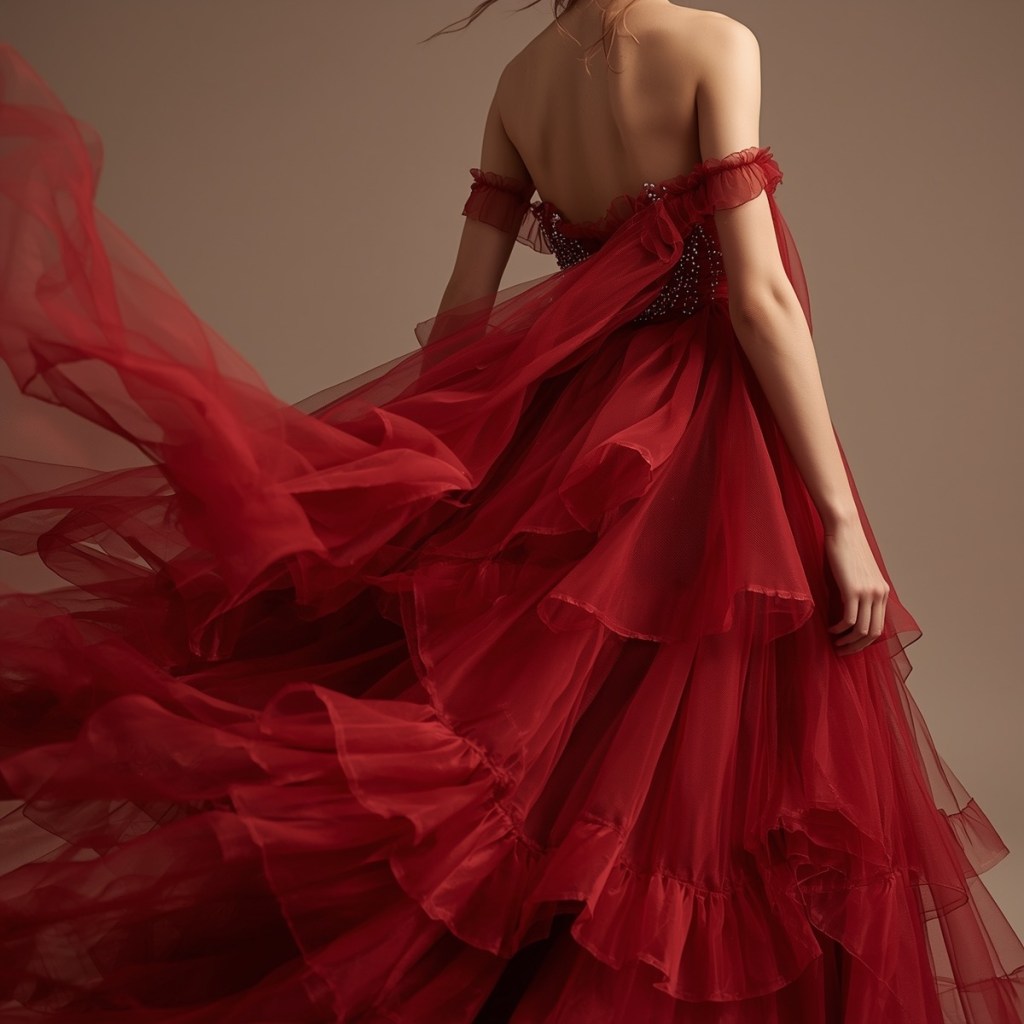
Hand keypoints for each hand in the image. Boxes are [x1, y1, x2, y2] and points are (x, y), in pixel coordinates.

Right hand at [823, 517, 889, 654]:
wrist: (844, 529)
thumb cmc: (846, 548)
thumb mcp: (858, 573)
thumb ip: (858, 590)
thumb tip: (848, 607)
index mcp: (883, 591)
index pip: (879, 626)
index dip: (865, 641)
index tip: (850, 644)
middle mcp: (879, 594)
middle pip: (873, 633)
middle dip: (857, 646)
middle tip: (842, 651)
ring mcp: (868, 593)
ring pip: (862, 629)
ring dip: (847, 641)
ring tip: (835, 643)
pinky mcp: (853, 590)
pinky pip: (849, 619)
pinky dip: (839, 629)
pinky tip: (830, 629)